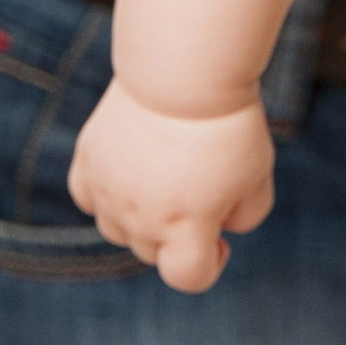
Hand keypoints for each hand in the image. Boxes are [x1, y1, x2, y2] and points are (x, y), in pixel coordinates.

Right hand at [68, 78, 275, 292]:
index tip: (220, 239)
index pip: (188, 277)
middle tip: (200, 187)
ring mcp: (108, 190)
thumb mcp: (257, 173)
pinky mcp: (89, 159)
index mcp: (185, 228)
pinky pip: (88, 196)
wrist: (185, 66)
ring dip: (141, 217)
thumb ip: (245, 214)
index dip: (209, 266)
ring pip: (118, 229)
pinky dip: (105, 193)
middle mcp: (140, 218)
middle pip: (153, 251)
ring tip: (167, 172)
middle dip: (177, 233)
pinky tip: (131, 170)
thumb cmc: (227, 122)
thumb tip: (221, 228)